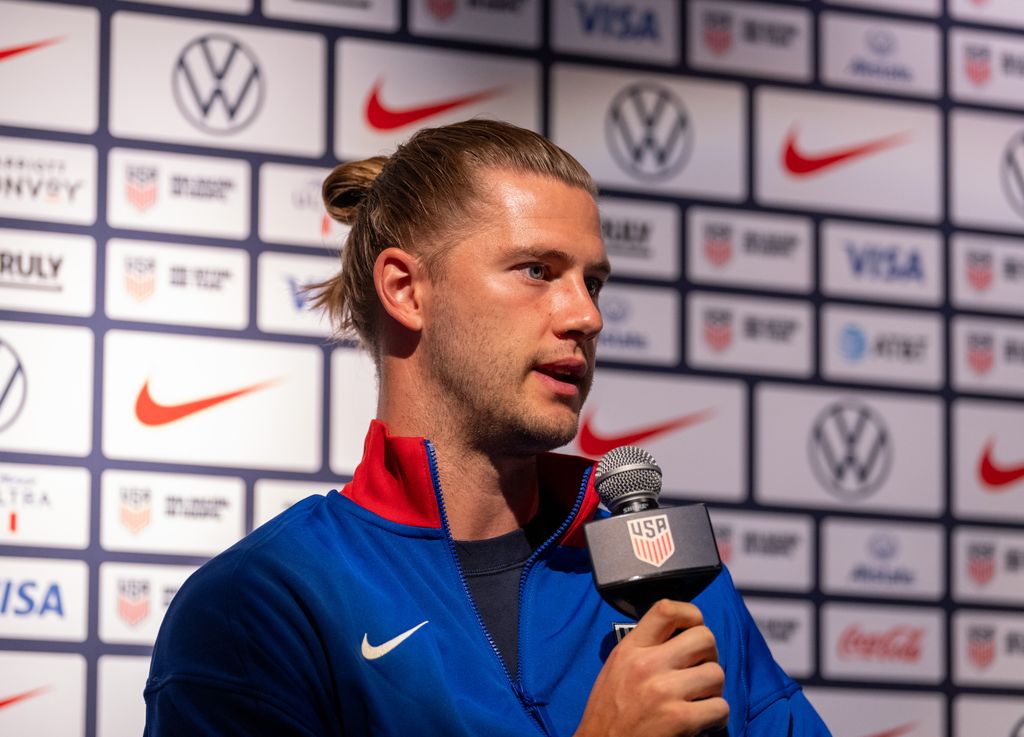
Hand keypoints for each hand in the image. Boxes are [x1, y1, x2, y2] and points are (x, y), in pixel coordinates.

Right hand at [574, 599, 728, 736]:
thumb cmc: (609, 712)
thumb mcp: (616, 667)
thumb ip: (644, 647)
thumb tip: (679, 634)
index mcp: (630, 648)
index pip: (666, 609)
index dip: (691, 614)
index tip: (693, 628)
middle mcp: (647, 664)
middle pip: (704, 638)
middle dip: (709, 655)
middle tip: (699, 669)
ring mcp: (664, 691)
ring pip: (717, 673)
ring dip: (713, 689)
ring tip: (698, 698)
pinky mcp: (680, 720)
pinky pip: (721, 707)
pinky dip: (716, 716)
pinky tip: (701, 721)